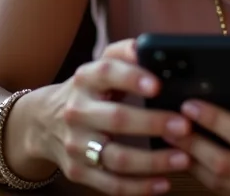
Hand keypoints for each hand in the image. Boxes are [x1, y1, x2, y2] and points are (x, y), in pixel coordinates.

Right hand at [34, 39, 193, 194]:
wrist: (43, 121)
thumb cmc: (89, 89)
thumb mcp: (101, 66)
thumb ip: (126, 54)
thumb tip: (153, 47)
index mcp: (85, 79)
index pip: (106, 72)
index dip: (132, 78)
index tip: (158, 85)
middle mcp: (77, 110)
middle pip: (116, 119)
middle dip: (153, 123)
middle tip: (185, 125)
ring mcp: (76, 144)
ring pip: (116, 157)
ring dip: (153, 161)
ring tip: (184, 157)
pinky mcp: (78, 171)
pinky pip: (111, 184)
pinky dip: (139, 187)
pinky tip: (163, 183)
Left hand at [164, 72, 229, 195]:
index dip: (216, 121)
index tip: (192, 105)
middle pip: (228, 165)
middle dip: (193, 143)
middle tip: (170, 123)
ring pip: (223, 185)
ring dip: (193, 161)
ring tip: (172, 137)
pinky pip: (228, 192)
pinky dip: (205, 174)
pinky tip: (190, 155)